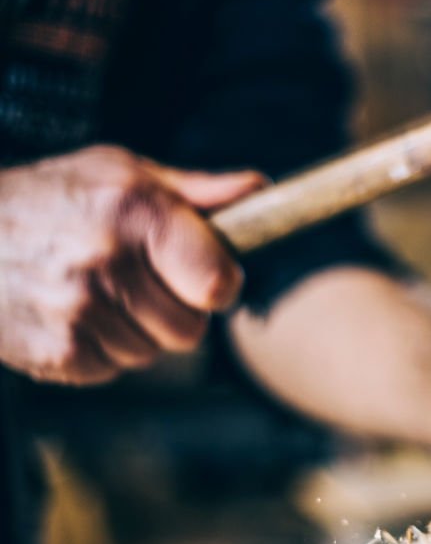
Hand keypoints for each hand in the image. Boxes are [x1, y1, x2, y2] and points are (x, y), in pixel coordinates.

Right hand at [0, 145, 264, 384]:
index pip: (218, 285)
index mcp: (135, 212)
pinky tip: (75, 313)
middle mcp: (106, 264)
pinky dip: (102, 349)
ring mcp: (78, 313)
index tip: (209, 276)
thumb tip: (262, 190)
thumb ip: (197, 193)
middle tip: (142, 281)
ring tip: (100, 292)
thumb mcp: (123, 175)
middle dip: (177, 309)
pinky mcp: (58, 353)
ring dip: (138, 330)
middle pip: (191, 329)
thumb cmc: (55, 199)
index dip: (221, 285)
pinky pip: (114, 369)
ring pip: (154, 352)